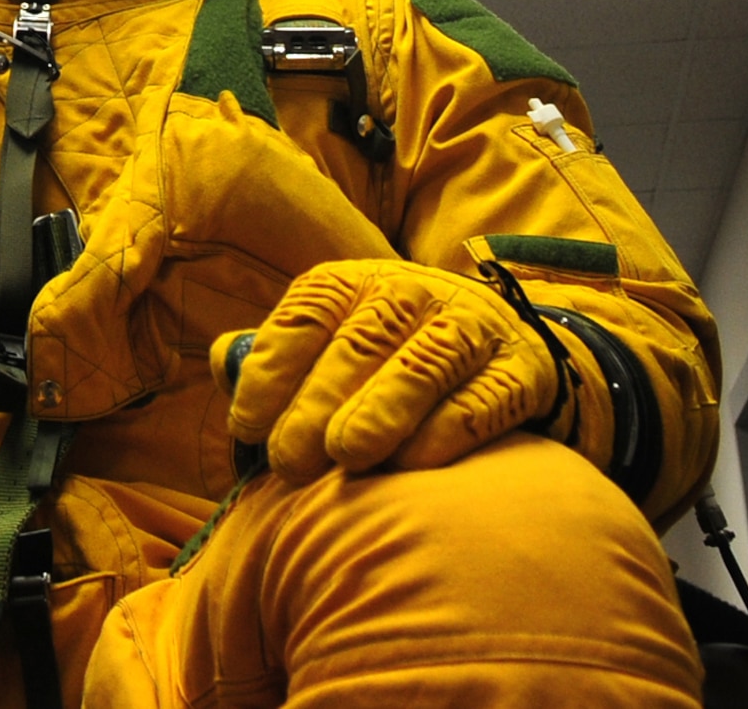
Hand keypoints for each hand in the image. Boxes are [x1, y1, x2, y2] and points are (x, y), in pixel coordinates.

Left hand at [211, 260, 559, 481]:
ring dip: (381, 410)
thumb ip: (275, 353)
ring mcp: (471, 326)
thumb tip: (225, 364)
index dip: (271, 372)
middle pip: (357, 345)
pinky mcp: (522, 368)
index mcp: (352, 283)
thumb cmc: (387, 355)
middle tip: (288, 461)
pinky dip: (447, 430)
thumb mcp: (331, 339)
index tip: (247, 427)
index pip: (304, 316)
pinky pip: (484, 398)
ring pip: (422, 364)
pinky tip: (414, 464)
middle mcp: (410, 293)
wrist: (504, 348)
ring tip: (345, 455)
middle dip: (316, 404)